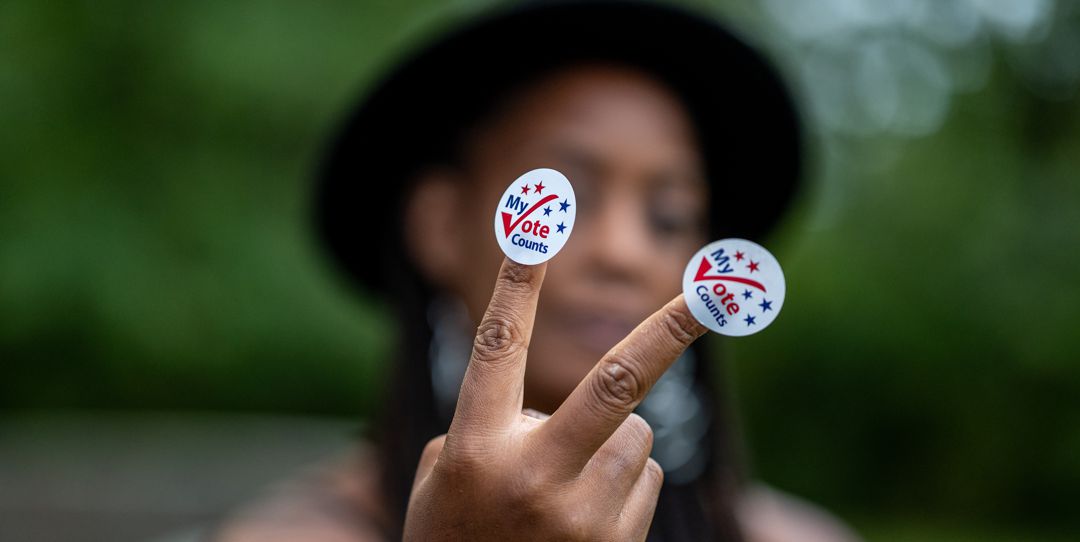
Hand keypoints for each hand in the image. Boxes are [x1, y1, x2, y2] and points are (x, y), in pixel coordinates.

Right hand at [403, 258, 706, 540]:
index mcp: (475, 449)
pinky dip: (622, 480)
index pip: (497, 349)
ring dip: (610, 440)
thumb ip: (493, 427)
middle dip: (672, 329)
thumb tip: (565, 402)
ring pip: (634, 432)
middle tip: (719, 290)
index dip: (516, 285)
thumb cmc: (452, 538)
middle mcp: (532, 477)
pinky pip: (644, 476)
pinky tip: (582, 515)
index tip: (535, 229)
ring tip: (565, 484)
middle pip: (614, 382)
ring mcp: (581, 515)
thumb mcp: (441, 479)